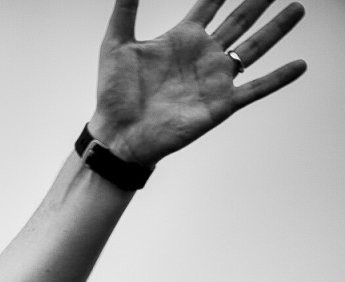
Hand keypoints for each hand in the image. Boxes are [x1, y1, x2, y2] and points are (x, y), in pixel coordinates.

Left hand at [92, 0, 306, 164]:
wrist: (118, 135)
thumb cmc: (114, 94)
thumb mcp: (116, 45)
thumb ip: (125, 10)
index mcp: (181, 39)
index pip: (210, 5)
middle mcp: (202, 55)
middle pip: (239, 20)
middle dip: (258, 1)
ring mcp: (214, 79)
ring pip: (254, 47)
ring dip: (277, 29)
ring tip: (297, 8)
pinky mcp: (220, 104)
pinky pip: (256, 89)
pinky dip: (278, 78)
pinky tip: (300, 65)